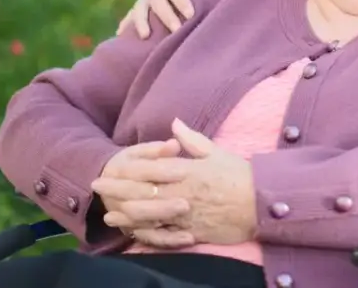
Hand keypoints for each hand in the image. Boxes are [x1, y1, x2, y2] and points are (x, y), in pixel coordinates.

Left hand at [92, 118, 256, 248]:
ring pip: (150, 214)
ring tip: (108, 214)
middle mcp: (183, 192)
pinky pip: (165, 234)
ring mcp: (186, 213)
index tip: (110, 167)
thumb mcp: (216, 152)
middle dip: (118, 189)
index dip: (128, 169)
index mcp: (188, 170)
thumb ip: (192, 140)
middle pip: (144, 191)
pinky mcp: (193, 230)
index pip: (152, 169)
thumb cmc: (238, 175)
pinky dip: (147, 233)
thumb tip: (174, 123)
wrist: (260, 203)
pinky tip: (133, 233)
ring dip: (126, 214)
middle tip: (97, 186)